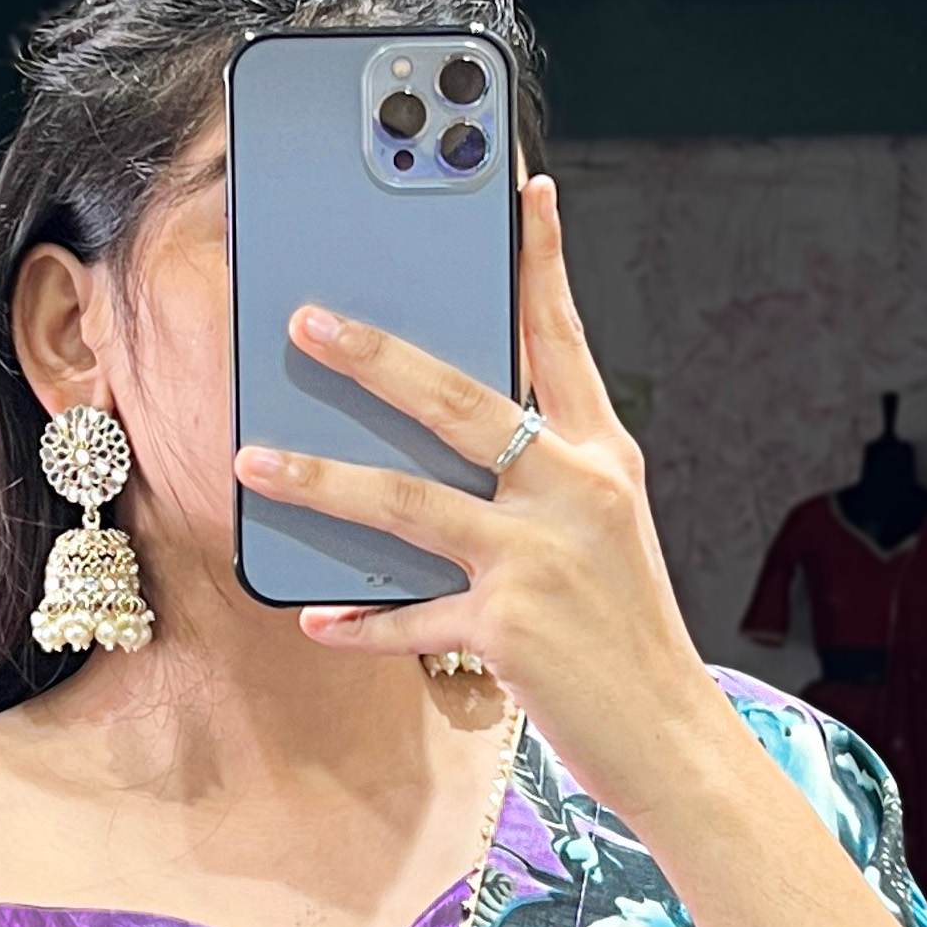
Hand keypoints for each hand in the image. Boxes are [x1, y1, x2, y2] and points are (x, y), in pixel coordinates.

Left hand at [231, 171, 738, 834]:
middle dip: (375, 356)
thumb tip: (441, 448)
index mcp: (602, 457)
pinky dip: (360, 622)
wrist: (671, 737)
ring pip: (408, 503)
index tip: (521, 190)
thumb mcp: (601, 535)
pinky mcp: (510, 628)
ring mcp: (540, 559)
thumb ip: (537, 481)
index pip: (564, 340)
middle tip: (306, 319)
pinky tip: (315, 618)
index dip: (539, 263)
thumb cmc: (624, 633)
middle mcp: (575, 492)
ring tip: (255, 462)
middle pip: (459, 402)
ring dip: (322, 481)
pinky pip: (411, 617)